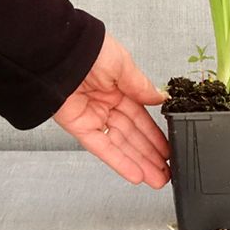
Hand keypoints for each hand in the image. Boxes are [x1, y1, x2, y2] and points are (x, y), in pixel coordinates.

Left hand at [52, 32, 170, 188]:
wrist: (61, 53)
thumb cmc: (90, 50)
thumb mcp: (123, 65)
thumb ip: (141, 86)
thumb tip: (160, 98)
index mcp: (118, 86)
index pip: (140, 116)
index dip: (154, 134)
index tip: (168, 148)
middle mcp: (106, 103)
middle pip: (132, 134)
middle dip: (150, 154)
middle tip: (167, 170)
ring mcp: (94, 117)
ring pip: (120, 145)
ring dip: (139, 163)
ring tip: (157, 179)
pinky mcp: (80, 127)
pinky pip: (102, 147)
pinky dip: (119, 161)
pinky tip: (135, 173)